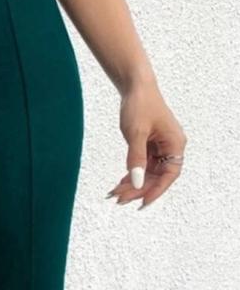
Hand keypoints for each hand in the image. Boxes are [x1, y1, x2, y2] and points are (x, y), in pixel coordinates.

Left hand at [107, 81, 186, 209]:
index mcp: (175, 144)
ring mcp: (160, 148)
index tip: (142, 203)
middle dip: (138, 189)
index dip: (157, 190)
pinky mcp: (150, 147)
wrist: (135, 86)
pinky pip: (143, 167)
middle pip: (157, 177)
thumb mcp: (136, 133)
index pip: (170, 175)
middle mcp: (171, 148)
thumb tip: (137, 182)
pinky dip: (131, 175)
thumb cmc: (139, 105)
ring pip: (148, 174)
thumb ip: (136, 158)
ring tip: (115, 194)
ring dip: (133, 185)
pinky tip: (119, 184)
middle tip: (119, 200)